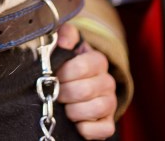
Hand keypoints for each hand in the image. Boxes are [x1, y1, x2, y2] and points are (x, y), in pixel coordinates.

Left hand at [56, 23, 117, 139]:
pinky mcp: (108, 123)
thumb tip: (62, 40)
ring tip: (65, 107)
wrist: (79, 86)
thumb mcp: (67, 46)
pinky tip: (75, 123)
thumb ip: (65, 35)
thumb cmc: (70, 66)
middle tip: (56, 93)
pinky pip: (102, 130)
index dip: (63, 73)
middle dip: (64, 93)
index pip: (82, 66)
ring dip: (73, 111)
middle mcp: (108, 82)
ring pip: (95, 109)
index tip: (54, 75)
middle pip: (84, 90)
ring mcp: (110, 103)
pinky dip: (86, 129)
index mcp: (98, 61)